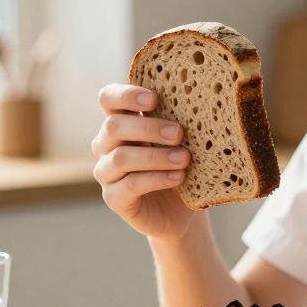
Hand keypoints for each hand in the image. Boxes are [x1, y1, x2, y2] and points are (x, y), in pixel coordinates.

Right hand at [91, 84, 197, 240]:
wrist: (181, 211)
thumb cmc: (180, 166)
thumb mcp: (180, 140)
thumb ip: (178, 120)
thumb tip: (199, 102)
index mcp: (121, 121)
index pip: (108, 98)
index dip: (126, 94)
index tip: (155, 99)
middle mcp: (106, 145)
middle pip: (114, 126)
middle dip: (148, 128)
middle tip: (179, 134)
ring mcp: (106, 172)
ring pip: (121, 157)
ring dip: (156, 156)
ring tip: (184, 158)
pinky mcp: (114, 198)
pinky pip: (130, 185)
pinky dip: (157, 178)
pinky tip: (178, 177)